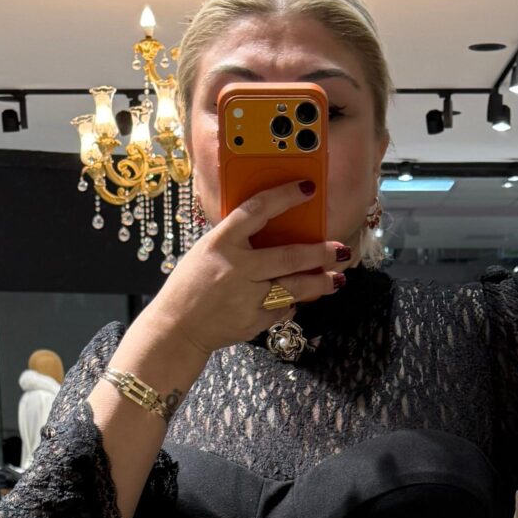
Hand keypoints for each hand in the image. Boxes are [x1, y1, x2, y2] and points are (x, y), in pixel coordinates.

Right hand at [143, 182, 347, 362]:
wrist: (177, 328)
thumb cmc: (190, 286)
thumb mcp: (206, 252)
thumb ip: (236, 241)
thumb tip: (274, 230)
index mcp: (220, 243)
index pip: (257, 210)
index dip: (284, 197)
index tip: (307, 189)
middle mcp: (235, 268)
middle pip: (288, 256)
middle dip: (319, 253)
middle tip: (340, 249)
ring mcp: (246, 297)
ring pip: (293, 288)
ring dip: (319, 283)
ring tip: (336, 279)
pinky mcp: (253, 321)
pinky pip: (282, 309)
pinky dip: (292, 303)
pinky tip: (299, 299)